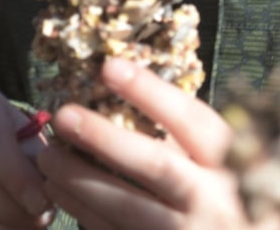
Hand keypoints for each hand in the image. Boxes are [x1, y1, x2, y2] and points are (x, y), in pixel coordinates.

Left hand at [37, 57, 269, 229]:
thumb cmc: (232, 200)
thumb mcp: (226, 163)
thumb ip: (189, 139)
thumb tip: (128, 93)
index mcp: (231, 163)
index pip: (191, 120)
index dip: (149, 92)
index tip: (109, 66)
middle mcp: (213, 200)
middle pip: (154, 165)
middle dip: (103, 138)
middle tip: (64, 115)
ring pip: (125, 207)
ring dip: (79, 180)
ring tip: (47, 156)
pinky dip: (83, 212)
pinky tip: (60, 191)